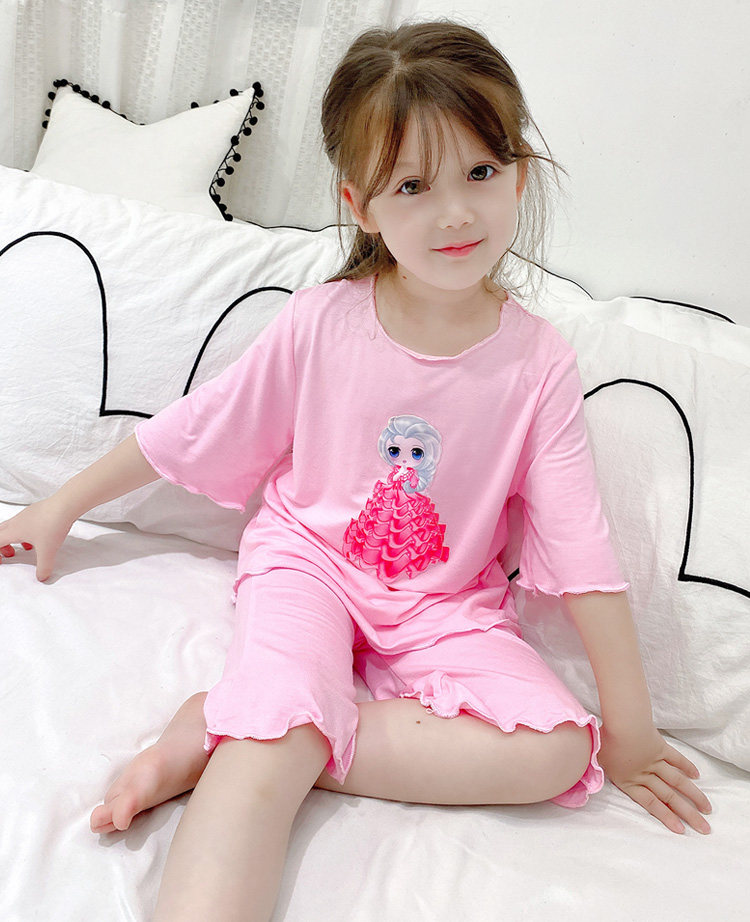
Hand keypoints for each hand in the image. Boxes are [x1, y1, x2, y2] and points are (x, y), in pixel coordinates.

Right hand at [0, 496, 75, 581]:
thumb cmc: (52, 525)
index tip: (1, 562)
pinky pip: (25, 522)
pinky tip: (41, 537)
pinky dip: (27, 532)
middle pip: (1, 533)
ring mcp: (27, 514)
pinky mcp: (37, 510)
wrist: (66, 505)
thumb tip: (42, 577)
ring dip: (15, 538)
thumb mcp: (48, 551)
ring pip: (13, 527)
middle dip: (2, 545)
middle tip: (11, 555)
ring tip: (28, 548)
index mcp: (13, 530)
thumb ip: (43, 567)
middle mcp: (17, 521)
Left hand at [597, 723, 712, 835]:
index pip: (650, 804)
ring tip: (707, 808)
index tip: (681, 830)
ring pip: (678, 781)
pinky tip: (696, 776)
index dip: (666, 817)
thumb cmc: (603, 739)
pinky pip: (676, 759)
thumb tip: (583, 775)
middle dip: (688, 814)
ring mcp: (654, 761)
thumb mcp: (594, 759)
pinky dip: (686, 766)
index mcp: (628, 780)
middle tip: (705, 828)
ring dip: (694, 795)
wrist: (622, 723)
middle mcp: (644, 774)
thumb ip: (594, 770)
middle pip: (669, 797)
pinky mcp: (660, 747)